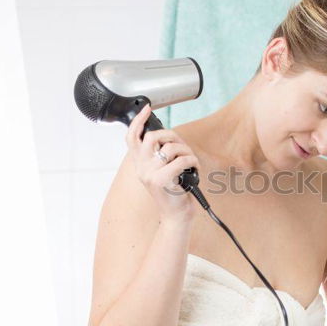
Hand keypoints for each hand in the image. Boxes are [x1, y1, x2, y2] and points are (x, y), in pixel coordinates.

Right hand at [125, 103, 201, 223]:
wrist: (177, 216)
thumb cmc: (174, 193)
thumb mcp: (163, 172)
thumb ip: (160, 156)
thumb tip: (168, 136)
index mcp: (140, 165)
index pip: (131, 138)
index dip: (138, 121)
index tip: (147, 109)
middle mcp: (141, 169)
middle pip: (152, 137)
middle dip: (172, 135)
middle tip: (182, 146)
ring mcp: (149, 175)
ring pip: (170, 147)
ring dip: (186, 150)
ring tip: (191, 161)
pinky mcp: (161, 181)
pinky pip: (181, 160)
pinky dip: (193, 161)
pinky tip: (195, 169)